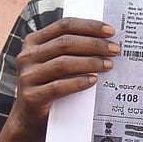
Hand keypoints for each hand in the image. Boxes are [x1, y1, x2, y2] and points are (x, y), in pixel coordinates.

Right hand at [11, 17, 119, 133]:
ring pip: (63, 64)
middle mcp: (28, 56)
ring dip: (90, 63)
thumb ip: (74, 49)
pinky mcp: (31, 96)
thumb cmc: (51, 82)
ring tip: (109, 65)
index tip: (111, 31)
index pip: (64, 25)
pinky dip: (78, 82)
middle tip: (115, 50)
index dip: (89, 26)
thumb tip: (108, 40)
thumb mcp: (57, 61)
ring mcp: (27, 76)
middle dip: (95, 45)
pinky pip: (58, 86)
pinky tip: (93, 80)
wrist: (32, 115)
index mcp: (35, 41)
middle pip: (65, 43)